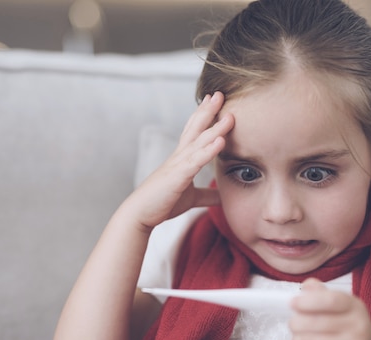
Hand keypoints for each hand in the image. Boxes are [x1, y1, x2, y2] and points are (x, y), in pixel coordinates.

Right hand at [128, 92, 233, 229]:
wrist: (139, 215)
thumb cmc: (162, 203)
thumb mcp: (191, 198)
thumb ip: (206, 195)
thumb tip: (221, 196)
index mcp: (181, 159)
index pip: (193, 132)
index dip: (203, 116)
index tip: (213, 101)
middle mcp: (178, 157)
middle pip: (195, 128)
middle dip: (208, 111)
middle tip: (220, 93)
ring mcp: (177, 165)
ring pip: (199, 142)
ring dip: (215, 128)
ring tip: (230, 115)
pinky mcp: (178, 177)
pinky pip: (196, 161)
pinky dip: (209, 150)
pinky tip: (220, 141)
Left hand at [277, 278, 370, 339]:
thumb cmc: (349, 331)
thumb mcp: (343, 309)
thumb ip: (323, 294)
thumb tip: (306, 285)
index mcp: (356, 307)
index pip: (331, 300)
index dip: (308, 301)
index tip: (292, 303)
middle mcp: (358, 327)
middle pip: (316, 322)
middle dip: (296, 322)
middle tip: (293, 323)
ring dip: (296, 338)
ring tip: (297, 336)